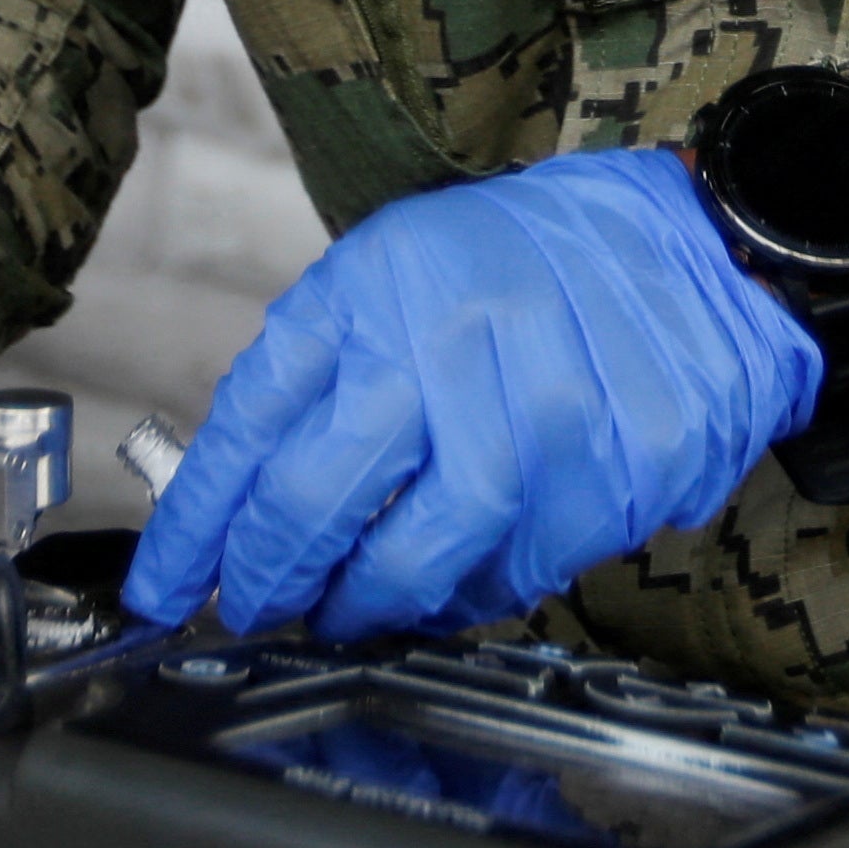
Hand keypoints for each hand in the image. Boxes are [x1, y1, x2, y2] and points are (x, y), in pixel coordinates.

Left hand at [125, 148, 821, 643]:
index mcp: (377, 285)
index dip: (198, 526)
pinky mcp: (627, 454)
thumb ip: (309, 384)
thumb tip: (227, 518)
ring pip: (433, 556)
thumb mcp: (384, 277)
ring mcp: (550, 399)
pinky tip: (474, 572)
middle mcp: (456, 337)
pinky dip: (488, 588)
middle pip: (326, 504)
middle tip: (267, 610)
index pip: (254, 424)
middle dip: (277, 581)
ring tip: (370, 603)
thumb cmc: (515, 262)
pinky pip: (533, 565)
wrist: (685, 237)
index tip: (163, 591)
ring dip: (384, 602)